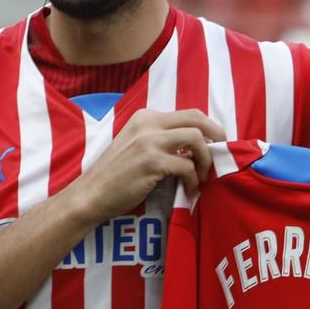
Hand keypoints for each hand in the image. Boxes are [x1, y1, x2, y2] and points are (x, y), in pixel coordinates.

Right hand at [69, 108, 225, 220]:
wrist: (90, 195)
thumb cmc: (116, 176)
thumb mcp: (137, 146)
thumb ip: (162, 140)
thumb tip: (197, 146)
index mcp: (145, 117)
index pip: (189, 114)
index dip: (209, 130)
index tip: (214, 147)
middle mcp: (148, 123)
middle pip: (198, 119)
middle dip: (216, 138)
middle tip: (219, 158)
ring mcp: (149, 141)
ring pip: (196, 139)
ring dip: (205, 161)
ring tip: (200, 177)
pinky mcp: (151, 161)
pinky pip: (187, 166)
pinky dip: (193, 180)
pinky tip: (188, 190)